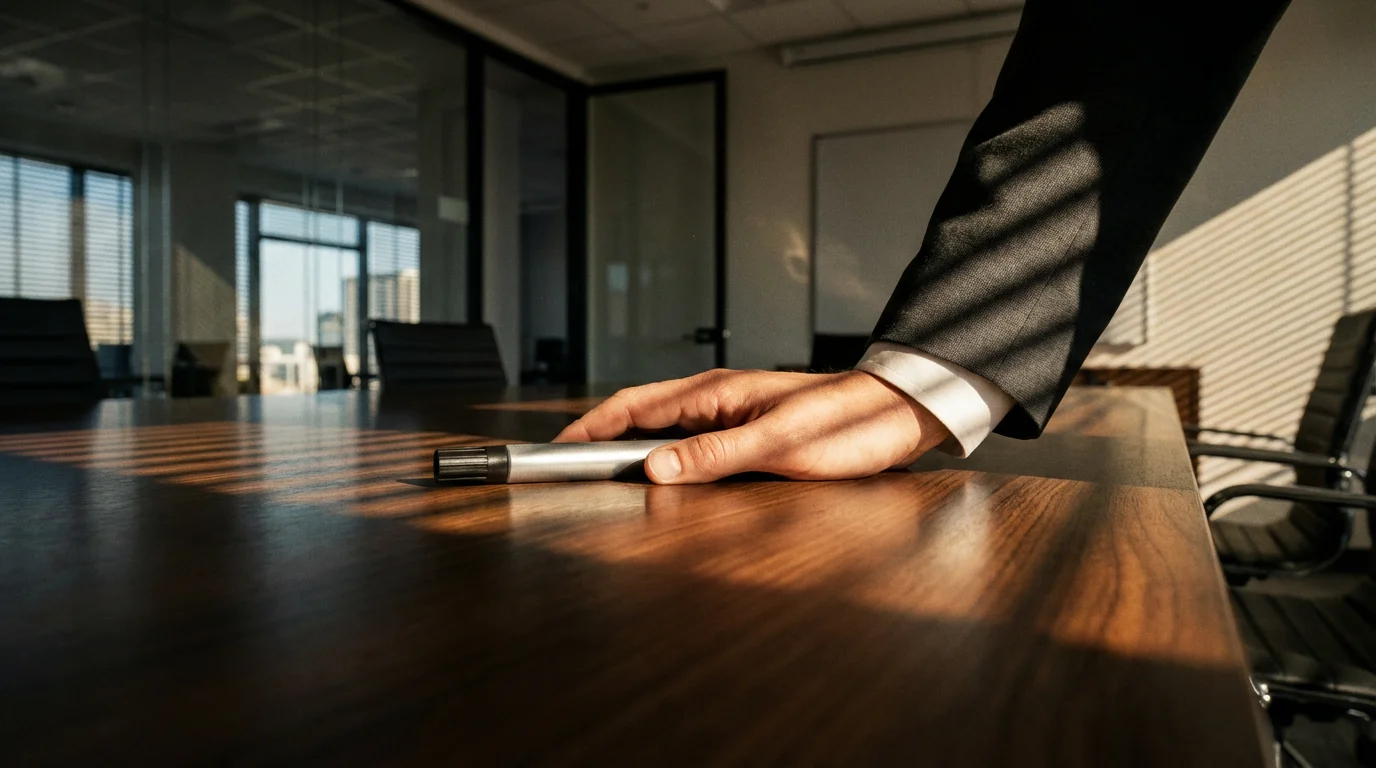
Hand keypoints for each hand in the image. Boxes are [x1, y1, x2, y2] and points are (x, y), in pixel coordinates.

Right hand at [554, 369, 950, 484]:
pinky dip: (664, 450)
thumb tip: (654, 469)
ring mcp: (733, 409)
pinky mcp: (751, 426)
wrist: (897, 413)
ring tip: (605, 467)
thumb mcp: (777, 445)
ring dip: (631, 442)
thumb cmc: (847, 423)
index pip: (633, 405)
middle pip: (641, 412)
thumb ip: (714, 455)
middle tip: (569, 460)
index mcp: (715, 393)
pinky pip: (691, 436)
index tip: (559, 448)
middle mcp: (718, 397)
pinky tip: (667, 469)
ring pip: (664, 424)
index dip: (591, 426)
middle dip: (601, 434)